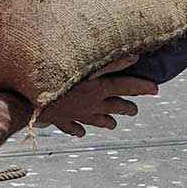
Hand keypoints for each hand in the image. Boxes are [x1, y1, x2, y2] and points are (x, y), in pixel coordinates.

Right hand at [36, 56, 158, 137]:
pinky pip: (73, 128)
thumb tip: (135, 56)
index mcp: (100, 88)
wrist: (31, 99)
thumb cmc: (59, 76)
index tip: (155, 90)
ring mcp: (78, 115)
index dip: (143, 88)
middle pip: (115, 107)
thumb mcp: (88, 65)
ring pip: (97, 121)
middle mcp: (93, 104)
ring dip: (107, 122)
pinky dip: (78, 130)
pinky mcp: (62, 120)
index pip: (128, 87)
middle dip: (126, 108)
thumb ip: (112, 60)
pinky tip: (81, 132)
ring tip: (113, 124)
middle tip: (134, 110)